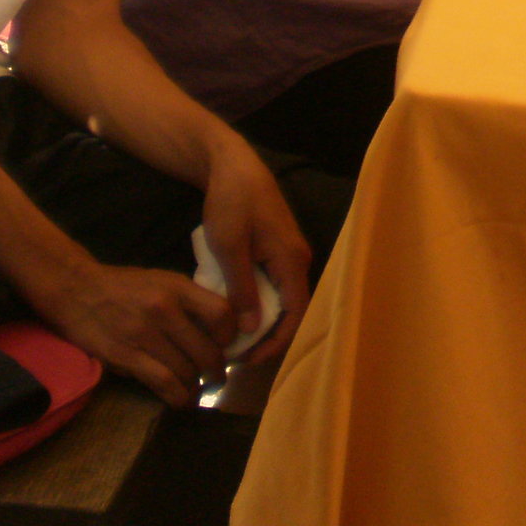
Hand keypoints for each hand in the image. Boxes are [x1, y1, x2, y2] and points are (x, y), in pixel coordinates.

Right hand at [25, 256, 237, 406]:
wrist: (78, 291)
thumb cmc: (125, 286)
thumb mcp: (163, 281)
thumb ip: (189, 301)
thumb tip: (218, 329)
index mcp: (177, 287)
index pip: (221, 313)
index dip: (231, 335)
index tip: (228, 345)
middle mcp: (164, 310)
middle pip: (207, 350)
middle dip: (218, 370)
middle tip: (218, 377)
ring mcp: (144, 335)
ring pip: (186, 371)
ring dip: (198, 386)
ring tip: (199, 389)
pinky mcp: (126, 357)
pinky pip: (163, 383)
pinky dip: (178, 396)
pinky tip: (182, 400)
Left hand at [196, 135, 312, 368]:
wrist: (232, 164)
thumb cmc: (231, 203)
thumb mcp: (229, 248)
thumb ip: (241, 289)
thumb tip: (252, 329)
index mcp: (291, 260)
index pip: (295, 313)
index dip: (275, 342)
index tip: (248, 361)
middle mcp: (297, 259)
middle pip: (290, 309)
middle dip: (266, 336)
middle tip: (235, 356)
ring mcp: (288, 252)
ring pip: (281, 297)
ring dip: (261, 320)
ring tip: (232, 339)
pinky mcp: (276, 248)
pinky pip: (273, 284)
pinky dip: (257, 302)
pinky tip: (235, 311)